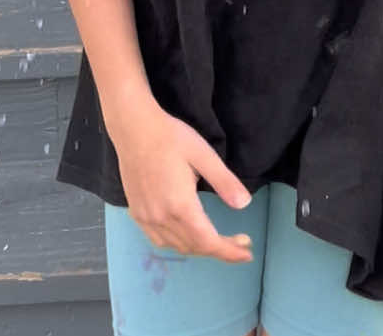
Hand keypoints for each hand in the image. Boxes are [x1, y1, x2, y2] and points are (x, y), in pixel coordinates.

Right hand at [112, 100, 254, 262]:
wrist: (134, 128)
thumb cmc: (171, 138)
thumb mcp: (203, 155)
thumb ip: (224, 182)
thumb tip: (245, 205)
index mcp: (180, 206)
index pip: (208, 242)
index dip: (229, 252)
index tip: (248, 254)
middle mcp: (161, 219)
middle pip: (194, 247)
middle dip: (219, 249)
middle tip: (240, 243)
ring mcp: (146, 218)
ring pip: (176, 246)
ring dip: (199, 247)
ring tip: (218, 239)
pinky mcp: (137, 213)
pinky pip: (159, 239)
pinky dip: (178, 243)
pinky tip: (186, 233)